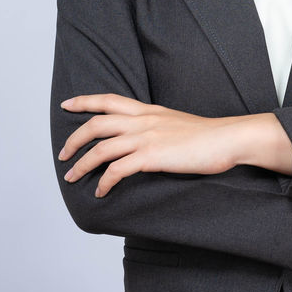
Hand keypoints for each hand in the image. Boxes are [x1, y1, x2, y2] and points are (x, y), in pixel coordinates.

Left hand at [58, 94, 243, 196]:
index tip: (67, 105)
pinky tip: (101, 191)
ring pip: (100, 148)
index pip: (109, 100)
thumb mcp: (177, 123)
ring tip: (72, 177)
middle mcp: (144, 120)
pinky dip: (104, 182)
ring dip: (81, 164)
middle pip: (96, 124)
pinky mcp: (152, 156)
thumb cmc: (209, 136)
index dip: (85, 101)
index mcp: (150, 110)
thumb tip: (146, 141)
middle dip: (74, 139)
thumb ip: (158, 127)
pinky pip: (116, 170)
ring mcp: (146, 137)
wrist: (228, 138)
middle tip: (63, 154)